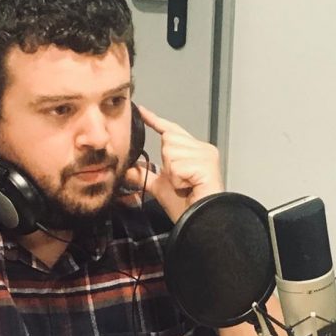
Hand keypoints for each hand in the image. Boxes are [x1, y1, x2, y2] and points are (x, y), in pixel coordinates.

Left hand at [125, 105, 223, 221]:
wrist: (200, 223)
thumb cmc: (187, 206)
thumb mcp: (160, 187)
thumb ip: (145, 175)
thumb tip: (129, 169)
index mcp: (195, 151)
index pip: (172, 130)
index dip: (156, 121)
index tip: (142, 111)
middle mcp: (203, 149)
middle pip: (168, 140)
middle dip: (167, 162)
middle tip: (181, 181)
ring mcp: (206, 155)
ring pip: (171, 151)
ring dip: (173, 173)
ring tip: (186, 185)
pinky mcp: (206, 164)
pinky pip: (178, 165)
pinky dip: (178, 180)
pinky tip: (190, 187)